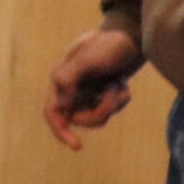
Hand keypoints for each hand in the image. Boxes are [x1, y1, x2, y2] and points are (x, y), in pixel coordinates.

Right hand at [44, 27, 143, 149]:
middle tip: (114, 95)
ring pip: (99, 116)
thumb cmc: (106, 46)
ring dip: (113, 103)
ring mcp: (89, 93)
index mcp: (60, 81)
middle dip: (101, 110)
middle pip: (80, 119)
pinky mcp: (104, 94)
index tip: (77, 145)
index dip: (61, 131)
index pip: (53, 113)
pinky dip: (121, 98)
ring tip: (119, 84)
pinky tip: (122, 83)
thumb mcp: (85, 59)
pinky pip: (113, 109)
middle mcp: (72, 90)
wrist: (130, 37)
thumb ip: (68, 80)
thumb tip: (64, 106)